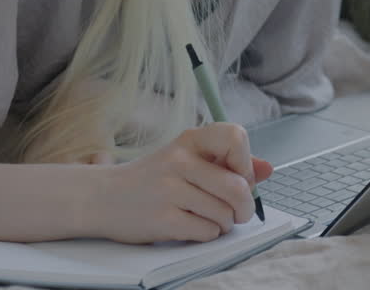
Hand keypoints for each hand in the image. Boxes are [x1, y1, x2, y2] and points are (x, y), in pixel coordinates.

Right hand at [84, 123, 273, 243]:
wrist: (102, 198)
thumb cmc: (151, 179)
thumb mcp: (186, 160)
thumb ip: (227, 162)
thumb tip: (268, 169)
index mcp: (189, 140)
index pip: (236, 136)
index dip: (246, 162)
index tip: (239, 176)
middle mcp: (179, 160)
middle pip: (238, 186)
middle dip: (244, 207)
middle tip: (236, 212)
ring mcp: (170, 190)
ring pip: (225, 213)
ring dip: (224, 223)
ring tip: (207, 218)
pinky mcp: (163, 219)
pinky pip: (208, 231)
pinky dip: (208, 234)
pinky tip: (192, 226)